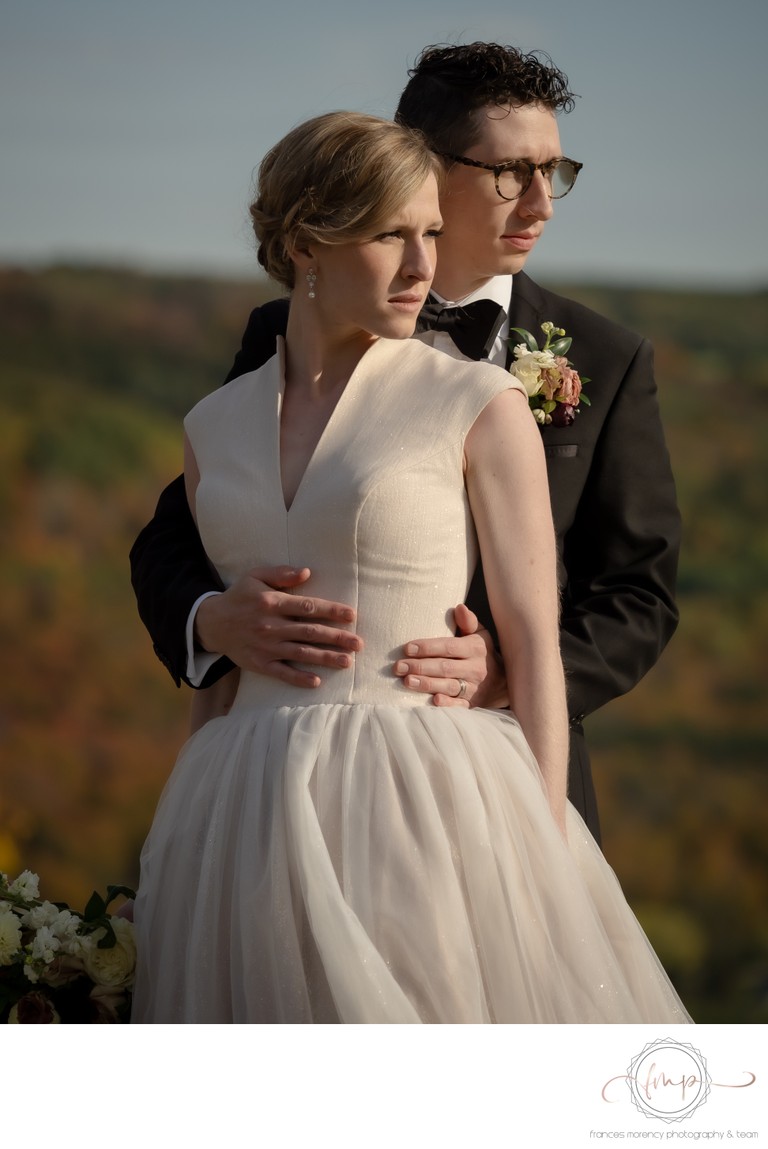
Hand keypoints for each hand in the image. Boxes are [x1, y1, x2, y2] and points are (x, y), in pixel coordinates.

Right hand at [195, 566, 361, 687]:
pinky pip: (282, 673)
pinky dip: (299, 678)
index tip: (351, 615)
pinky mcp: (260, 663)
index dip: (331, 611)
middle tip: (359, 643)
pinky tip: (317, 682)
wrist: (212, 623)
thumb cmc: (240, 596)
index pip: (308, 607)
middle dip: (337, 638)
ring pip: (301, 653)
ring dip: (325, 658)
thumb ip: (281, 573)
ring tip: (347, 662)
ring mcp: (266, 647)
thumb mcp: (255, 576)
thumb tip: (307, 572)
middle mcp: (271, 626)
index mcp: (272, 603)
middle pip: (310, 632)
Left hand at [393, 603, 508, 707]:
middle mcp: (475, 668)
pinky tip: (433, 701)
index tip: (407, 648)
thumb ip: (468, 621)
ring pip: (448, 686)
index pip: (449, 647)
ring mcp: (473, 688)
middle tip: (398, 667)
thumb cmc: (482, 653)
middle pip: (444, 668)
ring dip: (427, 685)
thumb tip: (459, 607)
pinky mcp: (471, 704)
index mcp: (475, 649)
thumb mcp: (480, 635)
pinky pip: (459, 705)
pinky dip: (447, 704)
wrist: (501, 682)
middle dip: (420, 667)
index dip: (428, 648)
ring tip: (406, 682)